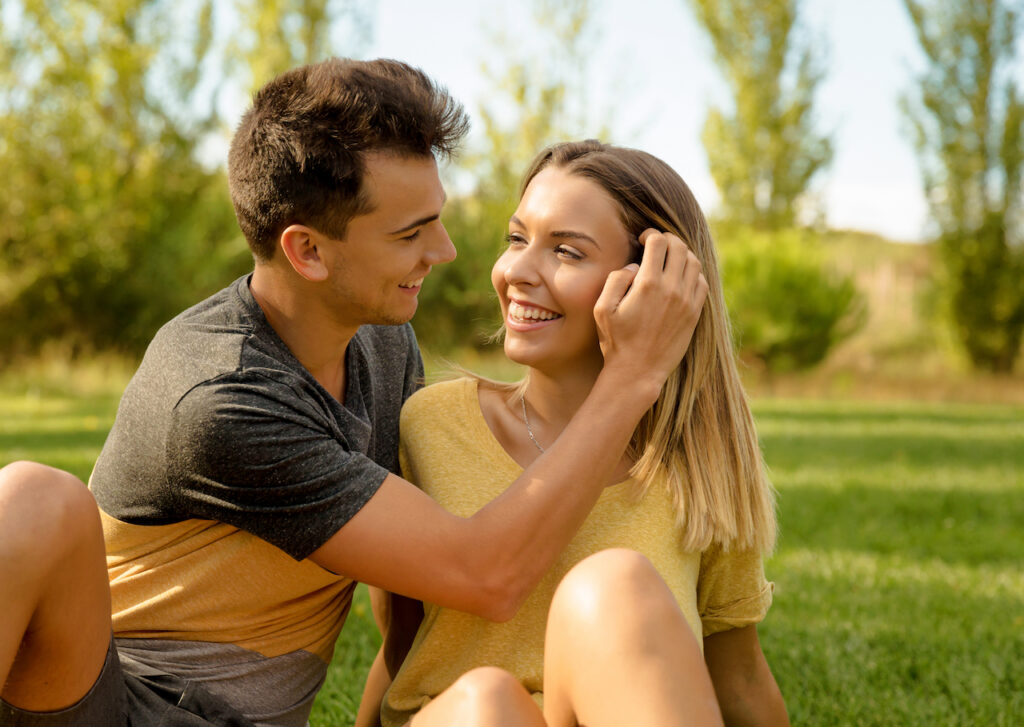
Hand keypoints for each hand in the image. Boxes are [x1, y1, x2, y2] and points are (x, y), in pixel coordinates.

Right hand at [594, 228, 708, 400]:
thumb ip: (617, 280)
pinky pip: (702, 282)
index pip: (658, 242)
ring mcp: (687, 301)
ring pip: (693, 262)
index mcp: (648, 285)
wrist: (638, 372)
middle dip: (667, 240)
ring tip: (669, 259)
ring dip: (682, 254)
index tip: (643, 239)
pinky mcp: (694, 313)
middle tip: (657, 245)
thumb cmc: (616, 341)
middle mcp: (672, 289)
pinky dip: (693, 273)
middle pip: (679, 247)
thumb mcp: (602, 309)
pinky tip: (680, 278)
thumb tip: (636, 266)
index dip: (650, 234)